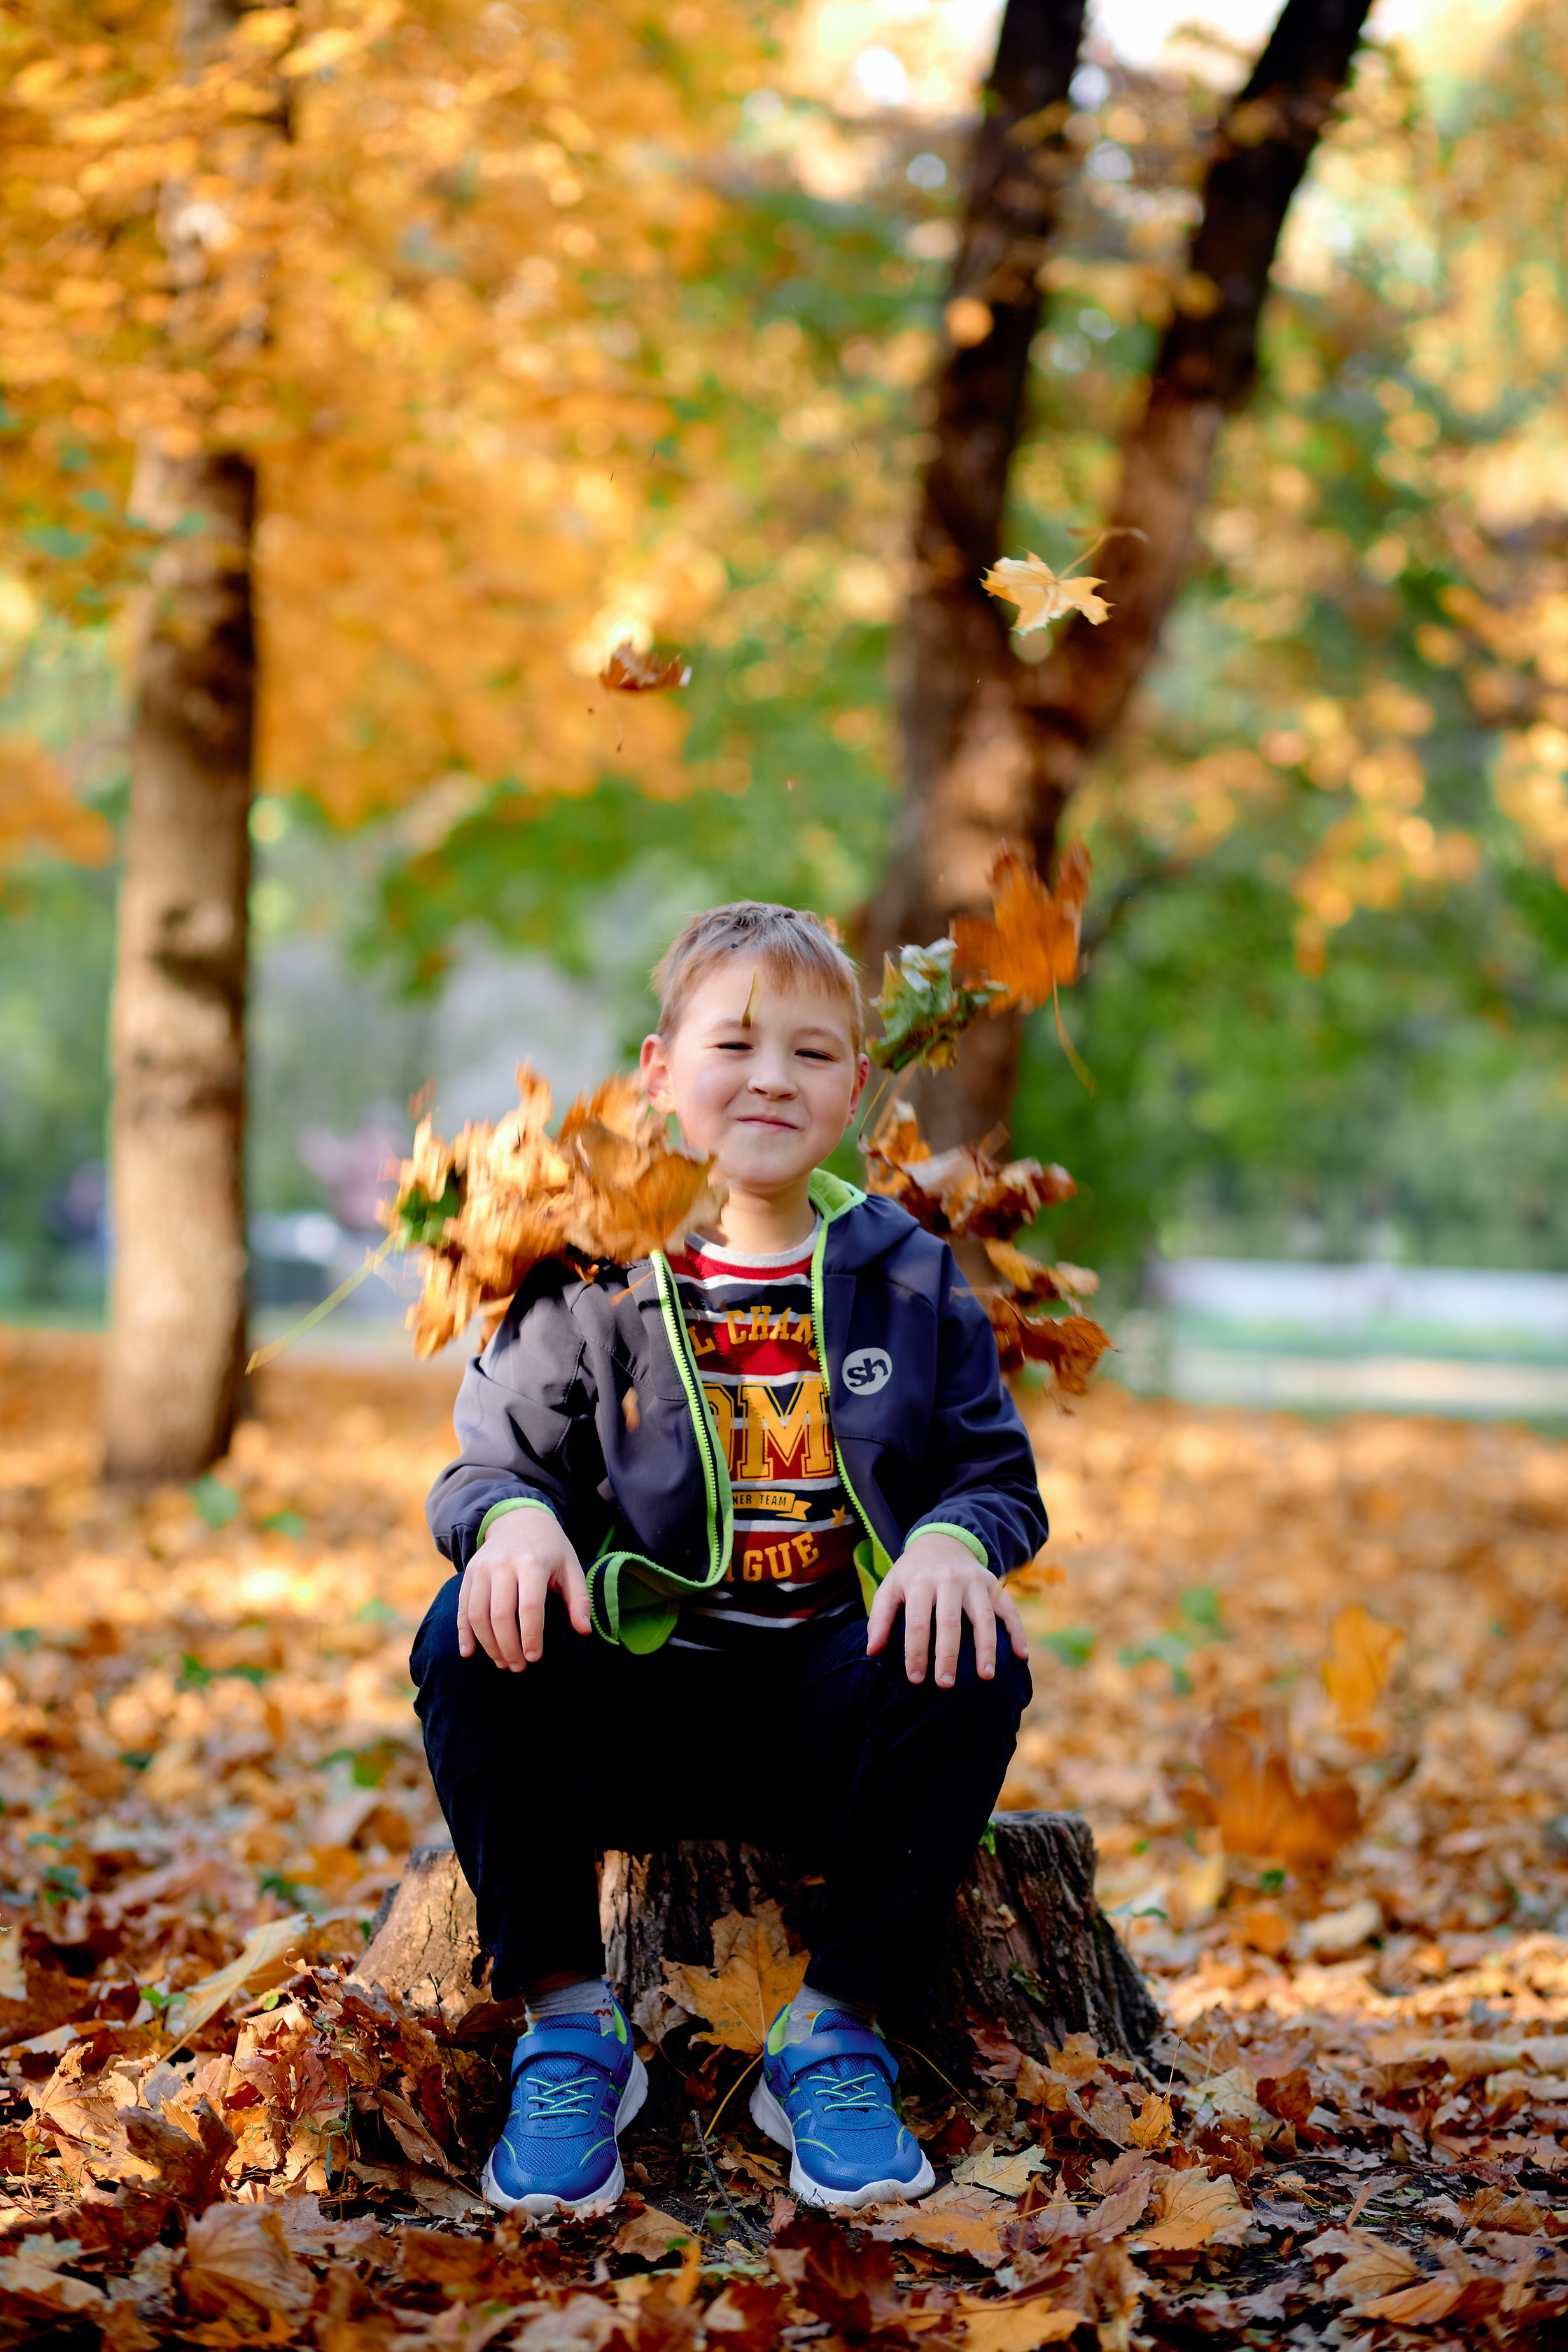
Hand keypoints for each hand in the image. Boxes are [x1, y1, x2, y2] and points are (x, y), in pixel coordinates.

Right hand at [456, 1508, 589, 1671]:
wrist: (519, 1519)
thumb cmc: (550, 1548)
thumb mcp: (571, 1567)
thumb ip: (579, 1599)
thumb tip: (584, 1630)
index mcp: (532, 1562)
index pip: (529, 1606)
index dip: (531, 1636)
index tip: (534, 1658)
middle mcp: (503, 1564)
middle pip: (500, 1614)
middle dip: (508, 1647)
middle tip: (518, 1667)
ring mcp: (482, 1568)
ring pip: (478, 1614)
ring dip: (488, 1645)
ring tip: (502, 1663)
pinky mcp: (469, 1573)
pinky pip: (462, 1607)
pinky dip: (463, 1632)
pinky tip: (469, 1652)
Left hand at [865, 1530, 1027, 1687]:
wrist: (942, 1542)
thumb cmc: (912, 1574)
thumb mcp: (890, 1588)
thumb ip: (879, 1618)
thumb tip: (872, 1652)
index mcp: (920, 1582)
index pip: (917, 1622)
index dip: (916, 1653)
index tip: (915, 1680)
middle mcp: (949, 1579)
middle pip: (949, 1622)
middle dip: (948, 1655)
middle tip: (946, 1685)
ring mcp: (975, 1581)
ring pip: (983, 1617)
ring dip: (986, 1648)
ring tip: (986, 1676)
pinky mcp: (994, 1584)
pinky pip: (1009, 1609)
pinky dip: (1018, 1631)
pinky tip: (1022, 1656)